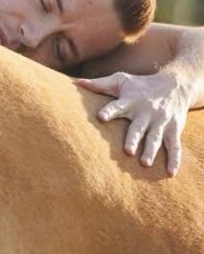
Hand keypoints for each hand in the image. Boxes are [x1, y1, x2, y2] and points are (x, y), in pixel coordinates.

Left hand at [75, 70, 193, 175]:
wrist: (177, 84)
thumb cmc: (141, 85)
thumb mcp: (121, 81)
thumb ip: (100, 85)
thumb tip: (77, 83)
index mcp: (131, 101)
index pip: (118, 106)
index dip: (110, 111)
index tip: (101, 117)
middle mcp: (146, 112)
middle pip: (138, 128)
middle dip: (133, 139)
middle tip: (128, 151)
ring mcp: (161, 122)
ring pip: (155, 138)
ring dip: (151, 151)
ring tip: (145, 164)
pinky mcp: (173, 130)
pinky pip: (175, 146)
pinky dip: (174, 160)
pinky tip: (170, 173)